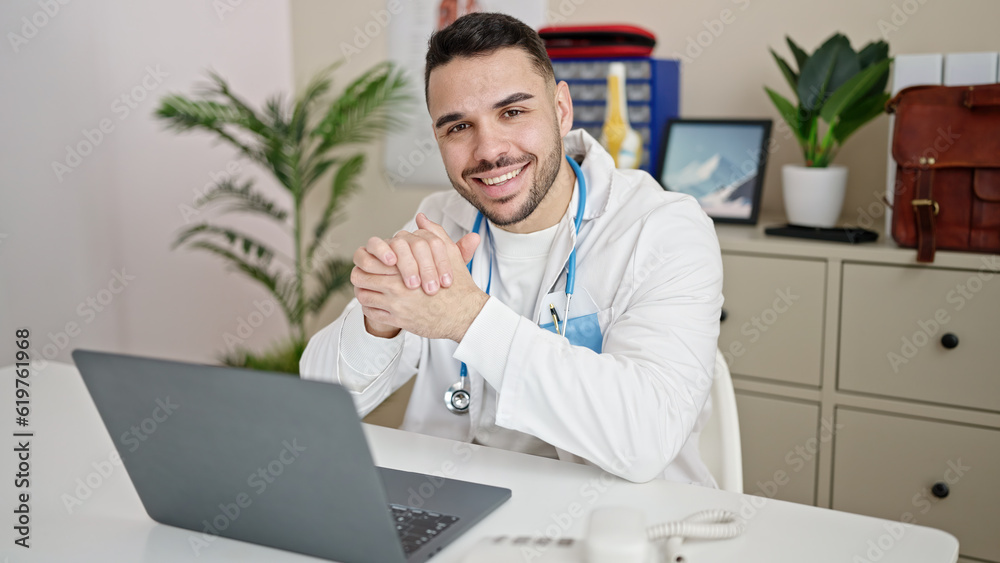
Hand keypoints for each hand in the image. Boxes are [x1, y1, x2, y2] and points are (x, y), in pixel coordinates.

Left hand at [353, 215, 482, 340]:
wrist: (465, 315)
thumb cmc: (458, 286)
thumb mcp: (450, 254)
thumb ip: (434, 233)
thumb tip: (421, 218)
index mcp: (407, 268)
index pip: (372, 259)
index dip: (367, 258)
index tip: (370, 260)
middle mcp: (398, 287)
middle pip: (362, 277)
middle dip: (360, 274)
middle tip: (361, 273)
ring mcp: (397, 305)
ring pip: (364, 296)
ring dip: (362, 291)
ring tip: (366, 288)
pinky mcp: (398, 320)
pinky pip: (372, 313)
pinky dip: (369, 308)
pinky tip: (375, 303)